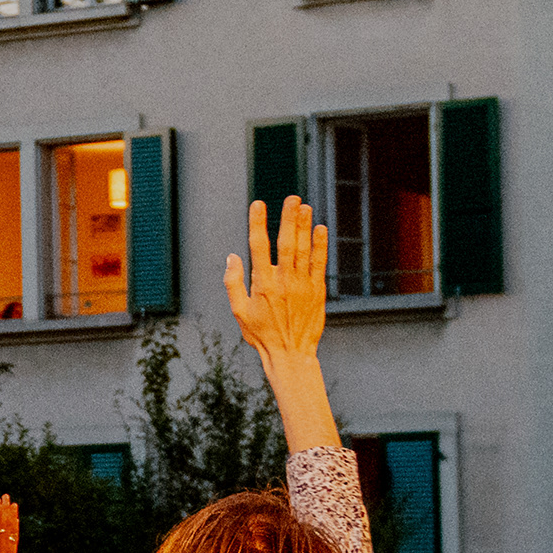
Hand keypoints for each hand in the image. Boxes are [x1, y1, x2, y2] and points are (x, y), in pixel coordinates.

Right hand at [220, 196, 326, 362]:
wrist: (291, 354)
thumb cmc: (262, 334)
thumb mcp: (239, 311)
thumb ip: (232, 282)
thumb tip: (232, 256)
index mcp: (262, 285)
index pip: (258, 247)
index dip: (257, 223)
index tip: (258, 204)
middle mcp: (283, 282)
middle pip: (286, 243)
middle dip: (288, 218)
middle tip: (292, 198)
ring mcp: (302, 285)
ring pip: (303, 250)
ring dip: (304, 226)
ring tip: (305, 207)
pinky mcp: (317, 291)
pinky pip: (319, 263)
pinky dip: (320, 245)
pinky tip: (320, 229)